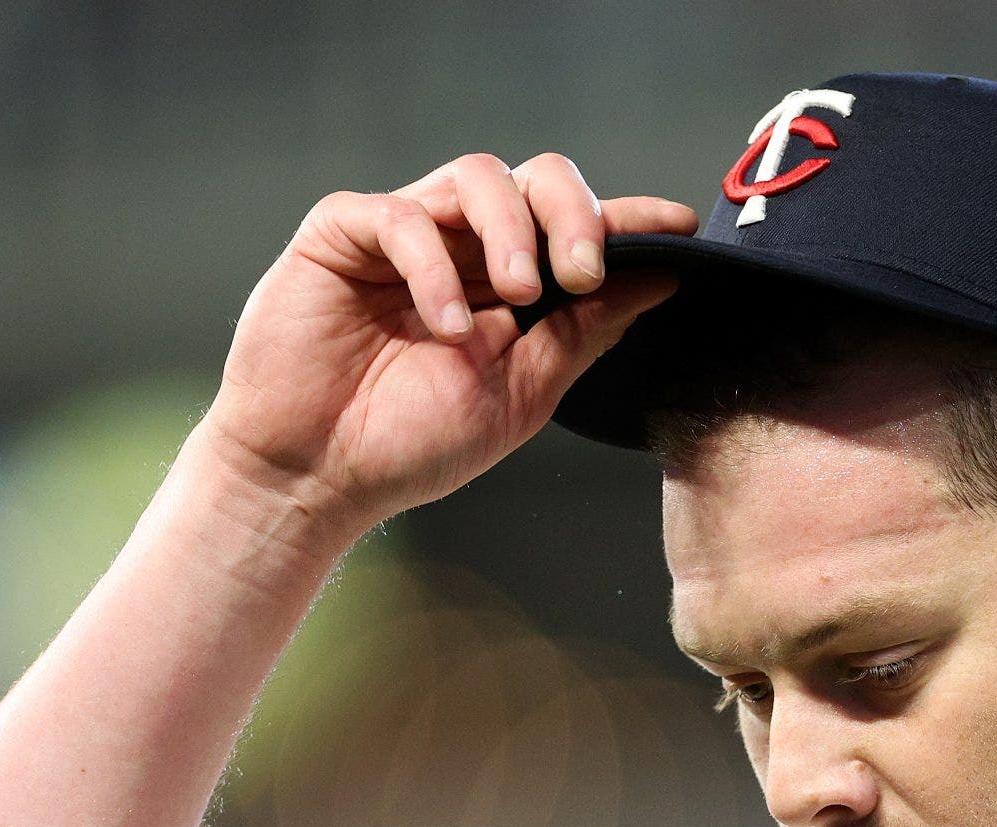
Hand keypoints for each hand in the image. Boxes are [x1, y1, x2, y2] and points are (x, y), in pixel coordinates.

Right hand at [192, 152, 698, 538]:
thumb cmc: (408, 445)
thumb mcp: (521, 393)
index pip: (573, 230)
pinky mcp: (340, 234)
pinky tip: (447, 324)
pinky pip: (401, 216)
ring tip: (518, 293)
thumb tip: (659, 280)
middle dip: (573, 214)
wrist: (317, 479)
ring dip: (512, 229)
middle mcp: (460, 248)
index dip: (626, 219)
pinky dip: (434, 266)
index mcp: (505, 284)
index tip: (679, 226)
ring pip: (476, 177)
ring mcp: (401, 235)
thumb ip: (583, 334)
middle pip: (534, 180)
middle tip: (584, 272)